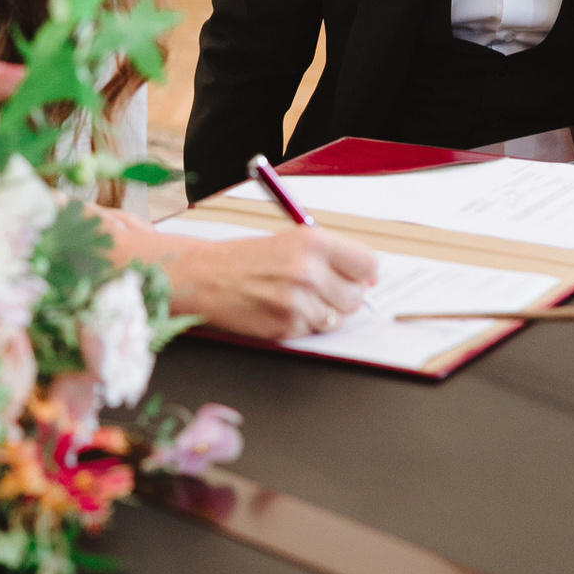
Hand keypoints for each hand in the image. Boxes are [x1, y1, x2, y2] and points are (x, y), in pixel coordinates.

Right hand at [167, 228, 378, 340]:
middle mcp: (308, 270)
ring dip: (322, 313)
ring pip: (337, 318)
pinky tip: (280, 309)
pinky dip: (301, 324)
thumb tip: (367, 279)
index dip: (364, 274)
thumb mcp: (292, 241)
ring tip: (295, 297)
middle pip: (356, 297)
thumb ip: (331, 257)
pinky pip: (312, 332)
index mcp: (313, 241)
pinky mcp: (286, 326)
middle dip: (343, 296)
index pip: (368, 265)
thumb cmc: (248, 258)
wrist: (206, 277)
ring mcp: (297, 301)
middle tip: (320, 289)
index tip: (359, 277)